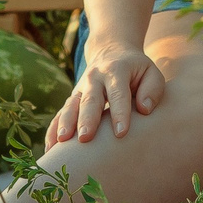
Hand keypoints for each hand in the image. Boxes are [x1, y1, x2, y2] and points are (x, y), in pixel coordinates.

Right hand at [50, 43, 164, 145]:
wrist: (111, 52)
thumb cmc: (136, 70)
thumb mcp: (151, 72)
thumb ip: (152, 89)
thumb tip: (144, 110)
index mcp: (116, 70)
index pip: (118, 94)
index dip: (120, 113)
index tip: (121, 133)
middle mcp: (94, 78)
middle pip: (90, 100)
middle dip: (87, 119)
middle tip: (86, 138)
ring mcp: (80, 89)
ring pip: (71, 106)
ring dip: (66, 124)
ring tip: (62, 141)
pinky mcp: (72, 99)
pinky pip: (60, 114)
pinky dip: (53, 130)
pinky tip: (50, 149)